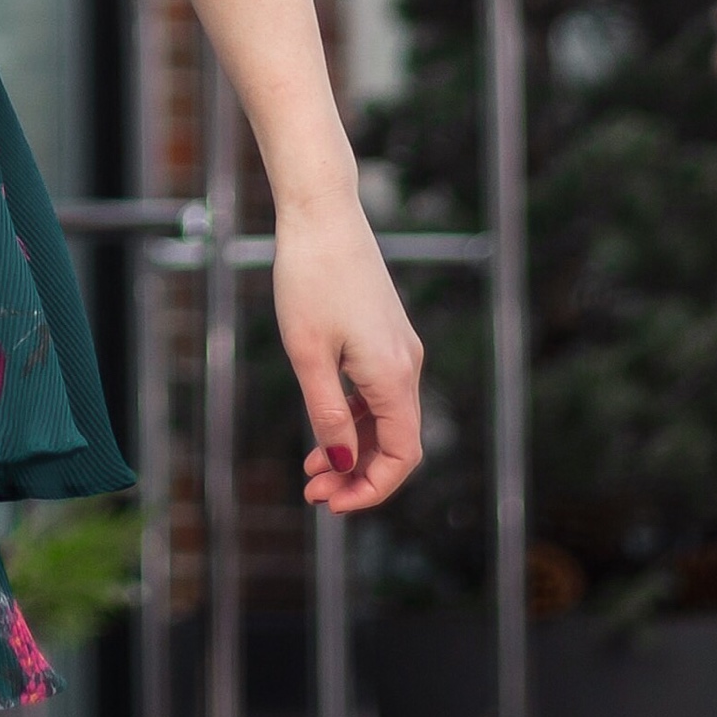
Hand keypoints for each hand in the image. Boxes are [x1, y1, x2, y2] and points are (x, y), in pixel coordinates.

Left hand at [273, 188, 424, 514]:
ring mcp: (399, 348)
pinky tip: (325, 425)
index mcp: (394, 376)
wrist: (321, 212)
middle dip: (358, 475)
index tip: (330, 503)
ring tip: (311, 467)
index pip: (401, 458)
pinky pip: (380, 392)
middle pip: (397, 444)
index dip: (371, 490)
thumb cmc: (309, 277)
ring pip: (387, 419)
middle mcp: (408, 365)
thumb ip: (328, 414)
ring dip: (355, 448)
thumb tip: (342, 464)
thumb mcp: (308, 354)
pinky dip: (356, 417)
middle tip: (313, 492)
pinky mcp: (386, 333)